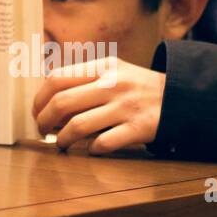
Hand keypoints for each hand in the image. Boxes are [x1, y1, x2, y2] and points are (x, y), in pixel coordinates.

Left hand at [32, 55, 166, 154]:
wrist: (179, 97)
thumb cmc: (137, 87)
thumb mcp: (114, 70)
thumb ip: (85, 77)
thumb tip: (47, 97)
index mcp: (103, 66)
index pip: (57, 79)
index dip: (39, 99)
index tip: (37, 112)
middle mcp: (112, 84)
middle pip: (62, 103)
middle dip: (44, 121)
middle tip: (42, 131)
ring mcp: (125, 106)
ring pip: (78, 125)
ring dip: (62, 140)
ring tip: (61, 144)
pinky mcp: (138, 128)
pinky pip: (103, 143)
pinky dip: (92, 150)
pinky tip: (92, 150)